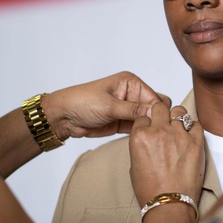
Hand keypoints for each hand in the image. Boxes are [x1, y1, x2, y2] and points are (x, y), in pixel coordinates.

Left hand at [44, 72, 168, 140]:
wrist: (64, 116)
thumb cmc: (82, 102)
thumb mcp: (109, 106)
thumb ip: (133, 110)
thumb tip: (155, 113)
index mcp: (131, 82)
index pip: (155, 97)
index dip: (158, 111)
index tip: (158, 124)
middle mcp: (132, 94)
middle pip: (155, 108)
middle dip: (155, 119)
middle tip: (151, 131)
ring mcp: (128, 109)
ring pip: (148, 120)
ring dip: (148, 128)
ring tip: (147, 137)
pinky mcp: (123, 122)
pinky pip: (139, 128)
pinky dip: (141, 133)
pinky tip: (142, 139)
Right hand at [128, 103, 204, 208]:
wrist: (170, 205)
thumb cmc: (151, 190)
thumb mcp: (134, 165)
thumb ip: (140, 145)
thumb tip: (148, 138)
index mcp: (139, 136)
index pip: (143, 116)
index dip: (147, 123)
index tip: (151, 130)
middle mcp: (159, 132)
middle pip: (160, 107)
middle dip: (161, 114)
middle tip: (164, 125)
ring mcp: (179, 136)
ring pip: (179, 111)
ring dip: (178, 118)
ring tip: (178, 130)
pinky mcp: (196, 142)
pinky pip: (196, 124)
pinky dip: (193, 128)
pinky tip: (190, 137)